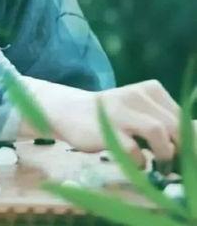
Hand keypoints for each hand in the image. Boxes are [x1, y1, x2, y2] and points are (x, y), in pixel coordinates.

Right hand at [18, 76, 181, 166]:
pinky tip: (133, 162)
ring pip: (158, 132)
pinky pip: (134, 150)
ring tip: (158, 165)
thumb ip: (165, 122)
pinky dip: (139, 162)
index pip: (182, 117)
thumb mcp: (140, 111)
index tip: (187, 158)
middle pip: (174, 125)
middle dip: (181, 151)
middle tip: (175, 166)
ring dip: (163, 155)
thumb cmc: (113, 116)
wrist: (70, 110)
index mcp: (150, 89)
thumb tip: (193, 142)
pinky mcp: (107, 129)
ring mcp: (121, 110)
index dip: (189, 141)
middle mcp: (137, 95)